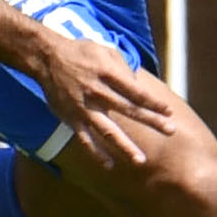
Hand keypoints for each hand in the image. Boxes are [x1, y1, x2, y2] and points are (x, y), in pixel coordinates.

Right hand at [29, 32, 180, 169]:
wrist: (46, 58)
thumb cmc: (80, 52)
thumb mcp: (104, 50)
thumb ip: (123, 67)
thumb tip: (138, 85)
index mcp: (107, 73)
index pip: (136, 91)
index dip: (153, 103)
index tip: (169, 112)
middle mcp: (97, 92)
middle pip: (128, 110)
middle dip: (151, 121)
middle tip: (170, 131)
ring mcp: (84, 108)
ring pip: (107, 130)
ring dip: (125, 146)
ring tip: (140, 160)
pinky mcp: (71, 118)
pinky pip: (85, 139)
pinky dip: (96, 153)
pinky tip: (109, 165)